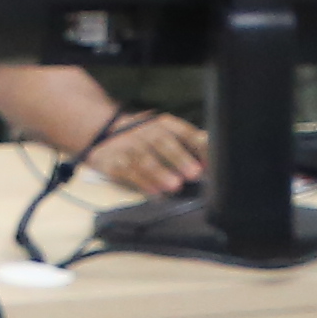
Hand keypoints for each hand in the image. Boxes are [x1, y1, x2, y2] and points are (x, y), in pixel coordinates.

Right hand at [88, 112, 207, 197]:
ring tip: (175, 186)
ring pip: (144, 158)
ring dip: (161, 173)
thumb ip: (189, 147)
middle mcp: (146, 131)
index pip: (184, 132)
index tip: (209, 162)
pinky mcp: (113, 161)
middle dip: (179, 158)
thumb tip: (211, 164)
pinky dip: (142, 183)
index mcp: (164, 124)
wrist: (105, 134)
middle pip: (163, 142)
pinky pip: (128, 172)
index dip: (198, 145)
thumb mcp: (167, 136)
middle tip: (194, 174)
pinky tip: (154, 192)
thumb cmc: (147, 140)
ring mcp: (128, 145)